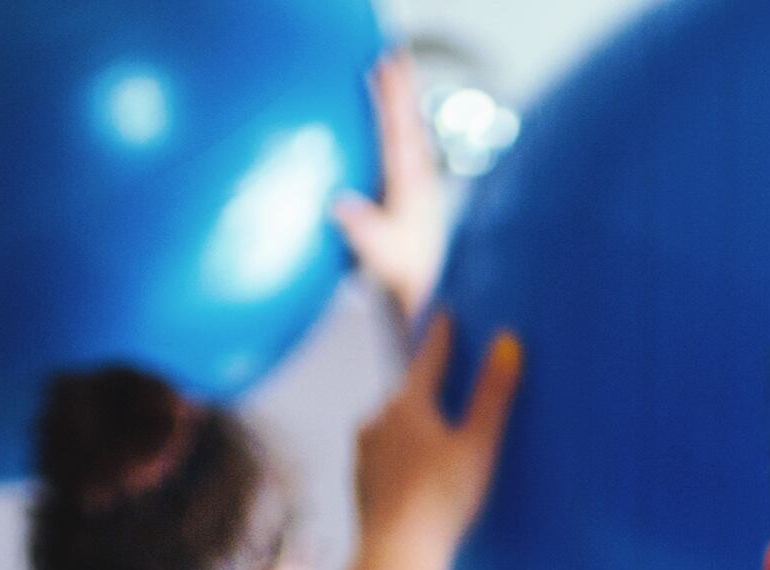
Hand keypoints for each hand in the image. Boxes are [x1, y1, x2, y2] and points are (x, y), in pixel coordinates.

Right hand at [332, 50, 455, 317]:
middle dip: (401, 93)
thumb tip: (342, 206)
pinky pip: (401, 161)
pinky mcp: (412, 212)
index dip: (392, 98)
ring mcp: (418, 200)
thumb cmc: (407, 289)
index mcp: (412, 192)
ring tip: (391, 84)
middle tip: (394, 58)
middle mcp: (420, 190)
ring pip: (409, 143)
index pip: (400, 133)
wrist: (427, 311)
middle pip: (409, 128)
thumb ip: (366, 234)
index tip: (386, 65)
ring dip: (399, 112)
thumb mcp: (386, 262)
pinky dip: (395, 139)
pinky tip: (386, 140)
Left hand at [357, 311, 519, 556]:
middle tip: (438, 374)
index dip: (441, 336)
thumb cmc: (443, 498)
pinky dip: (398, 457)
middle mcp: (376, 420)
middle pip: (406, 393)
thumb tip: (508, 341)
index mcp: (406, 404)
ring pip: (389, 427)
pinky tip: (409, 471)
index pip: (428, 359)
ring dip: (408, 424)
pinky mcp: (360, 484)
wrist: (397, 553)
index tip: (445, 311)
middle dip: (423, 385)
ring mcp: (363, 454)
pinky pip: (382, 458)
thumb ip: (493, 393)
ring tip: (426, 430)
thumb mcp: (478, 444)